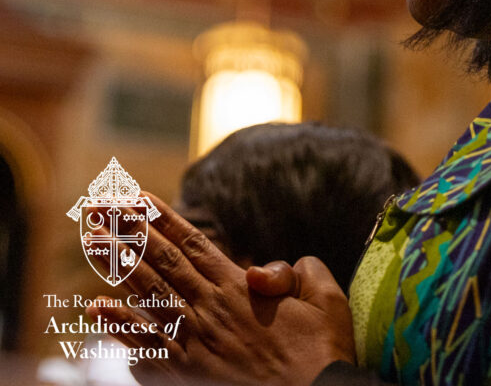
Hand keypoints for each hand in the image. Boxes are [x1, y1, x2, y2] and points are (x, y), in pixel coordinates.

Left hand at [88, 193, 354, 385]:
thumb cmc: (322, 351)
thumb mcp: (324, 298)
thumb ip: (297, 270)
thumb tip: (262, 269)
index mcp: (240, 288)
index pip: (193, 243)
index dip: (163, 219)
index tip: (137, 198)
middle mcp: (210, 309)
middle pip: (162, 261)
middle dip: (129, 230)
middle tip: (101, 205)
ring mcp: (195, 343)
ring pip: (147, 296)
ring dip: (116, 266)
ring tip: (91, 240)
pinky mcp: (187, 375)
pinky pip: (144, 346)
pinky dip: (118, 327)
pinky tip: (95, 308)